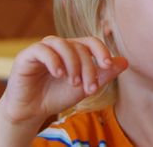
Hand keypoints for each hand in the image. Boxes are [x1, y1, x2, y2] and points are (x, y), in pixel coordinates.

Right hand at [0, 36, 127, 127]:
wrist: (31, 110)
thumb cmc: (57, 96)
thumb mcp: (84, 87)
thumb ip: (103, 75)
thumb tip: (125, 61)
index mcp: (73, 50)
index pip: (91, 42)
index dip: (101, 51)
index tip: (108, 66)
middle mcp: (59, 46)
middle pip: (79, 47)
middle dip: (88, 68)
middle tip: (89, 88)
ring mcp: (43, 48)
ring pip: (63, 44)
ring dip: (73, 64)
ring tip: (74, 83)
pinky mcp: (27, 55)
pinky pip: (42, 49)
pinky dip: (54, 60)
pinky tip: (59, 74)